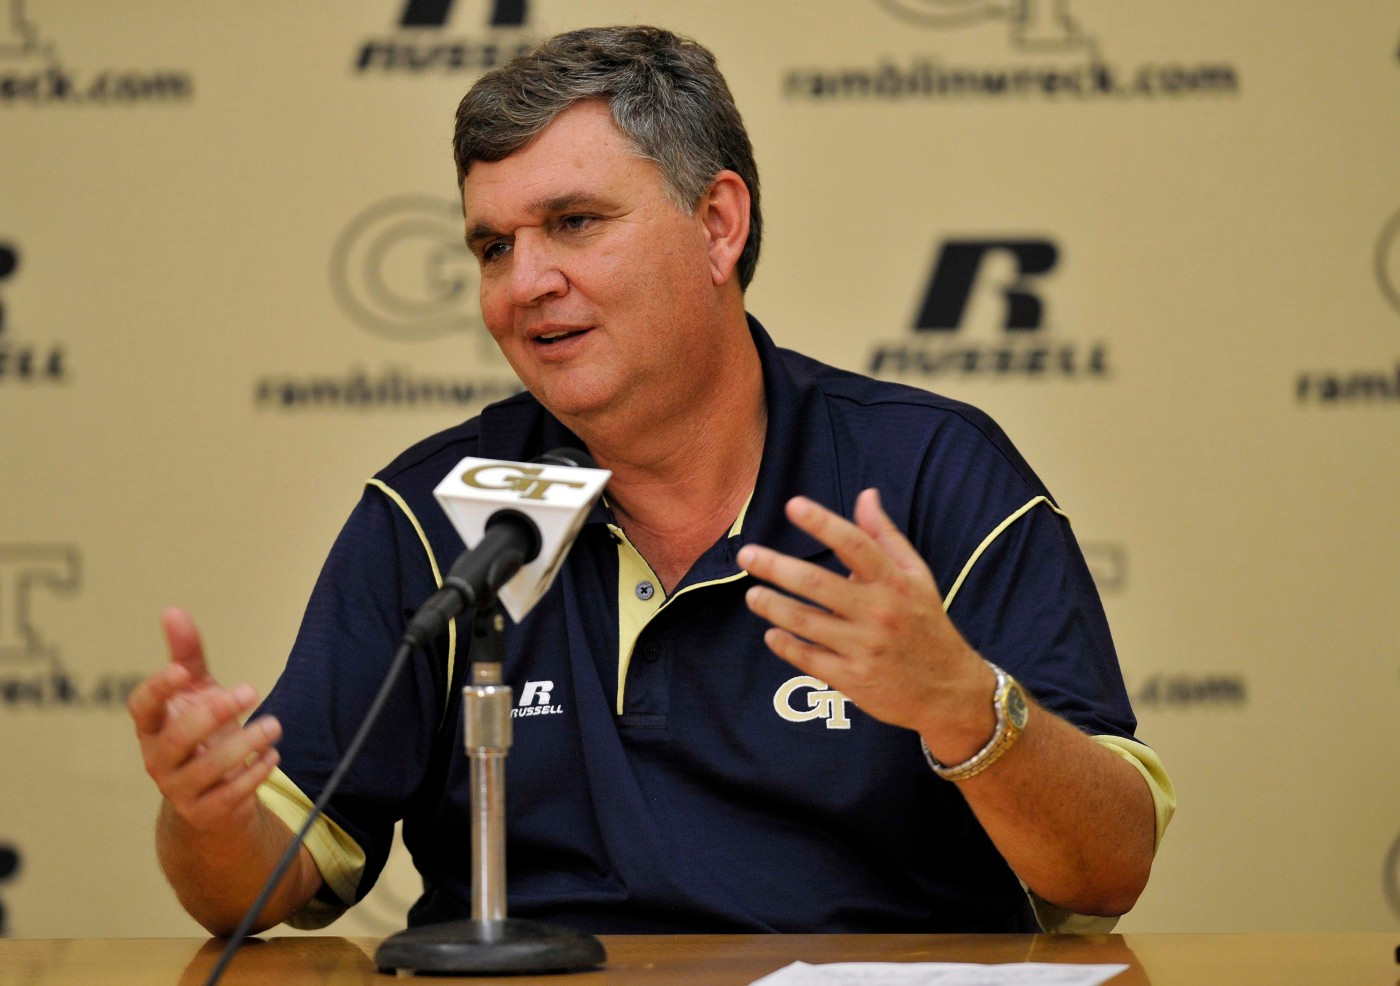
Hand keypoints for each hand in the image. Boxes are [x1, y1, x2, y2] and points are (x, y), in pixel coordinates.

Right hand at [127, 608, 280, 831]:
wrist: (214, 798)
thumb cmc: (204, 734)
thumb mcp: (197, 693)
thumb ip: (187, 655)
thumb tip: (172, 611)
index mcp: (153, 727)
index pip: (141, 707)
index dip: (158, 689)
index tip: (183, 669)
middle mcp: (158, 759)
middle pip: (178, 738)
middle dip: (214, 714)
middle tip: (251, 690)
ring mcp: (179, 790)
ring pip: (206, 770)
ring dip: (245, 744)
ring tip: (275, 725)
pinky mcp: (204, 812)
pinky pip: (228, 796)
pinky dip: (253, 774)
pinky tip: (273, 756)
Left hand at [737, 489, 991, 746]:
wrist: (949, 691)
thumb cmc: (926, 625)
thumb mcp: (916, 577)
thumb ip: (886, 536)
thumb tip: (866, 495)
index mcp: (895, 582)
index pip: (855, 544)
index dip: (822, 523)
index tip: (792, 506)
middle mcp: (879, 612)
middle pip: (817, 584)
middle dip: (776, 567)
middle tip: (748, 555)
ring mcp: (864, 648)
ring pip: (806, 622)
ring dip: (773, 606)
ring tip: (752, 595)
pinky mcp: (853, 679)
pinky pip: (808, 658)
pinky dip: (785, 645)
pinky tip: (771, 633)